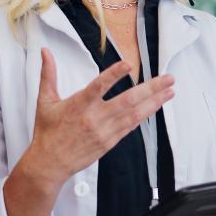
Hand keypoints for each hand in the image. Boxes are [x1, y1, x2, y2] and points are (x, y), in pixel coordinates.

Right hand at [27, 49, 174, 187]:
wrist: (49, 164)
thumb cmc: (47, 131)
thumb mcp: (45, 101)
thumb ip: (48, 75)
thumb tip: (45, 52)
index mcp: (78, 105)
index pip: (98, 86)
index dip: (113, 75)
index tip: (128, 65)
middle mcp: (94, 118)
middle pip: (127, 100)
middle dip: (151, 89)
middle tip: (168, 78)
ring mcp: (104, 131)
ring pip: (134, 114)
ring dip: (154, 102)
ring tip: (170, 91)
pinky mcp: (110, 142)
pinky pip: (131, 126)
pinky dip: (144, 115)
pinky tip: (156, 106)